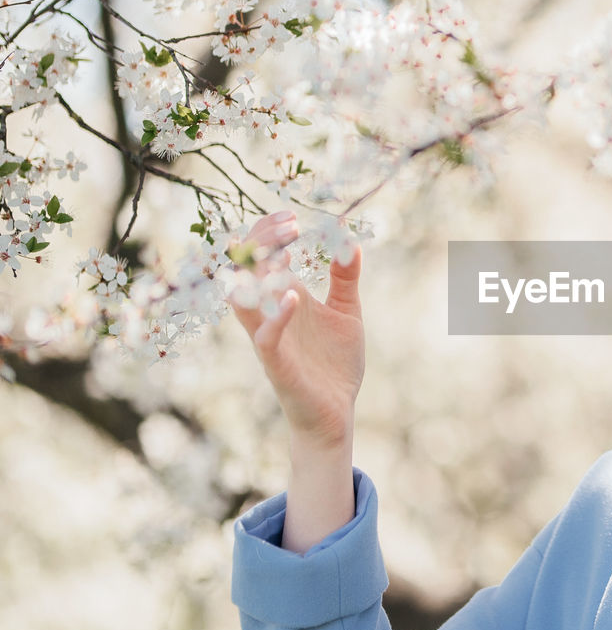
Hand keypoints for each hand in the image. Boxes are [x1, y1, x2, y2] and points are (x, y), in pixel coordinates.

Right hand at [228, 209, 365, 450]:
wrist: (336, 412)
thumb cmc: (335, 363)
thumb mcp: (347, 312)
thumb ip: (345, 278)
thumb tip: (350, 240)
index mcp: (285, 297)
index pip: (262, 256)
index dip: (270, 233)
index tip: (293, 218)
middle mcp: (271, 312)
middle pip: (245, 269)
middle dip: (263, 242)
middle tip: (291, 226)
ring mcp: (270, 336)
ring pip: (242, 299)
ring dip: (258, 273)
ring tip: (284, 251)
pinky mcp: (277, 362)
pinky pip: (265, 336)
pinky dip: (276, 314)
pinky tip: (293, 296)